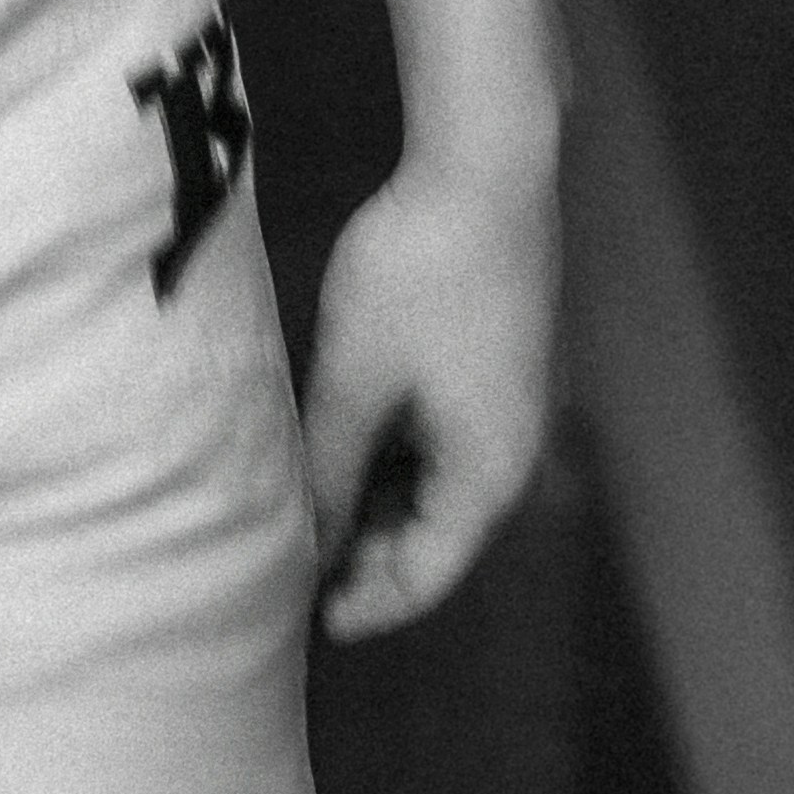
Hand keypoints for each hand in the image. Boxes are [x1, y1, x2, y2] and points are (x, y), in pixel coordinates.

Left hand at [300, 134, 556, 642]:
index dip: (365, 604)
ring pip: (432, 486)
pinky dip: (388, 457)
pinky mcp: (490, 368)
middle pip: (434, 536)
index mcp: (488, 472)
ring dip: (372, 505)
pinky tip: (332, 448)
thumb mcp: (355, 378)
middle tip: (284, 567)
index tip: (304, 623)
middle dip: (364, 559)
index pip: (426, 574)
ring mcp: (504, 409)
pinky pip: (437, 440)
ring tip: (297, 511)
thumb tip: (308, 542)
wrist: (486, 170)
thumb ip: (330, 467)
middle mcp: (509, 452)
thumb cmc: (419, 274)